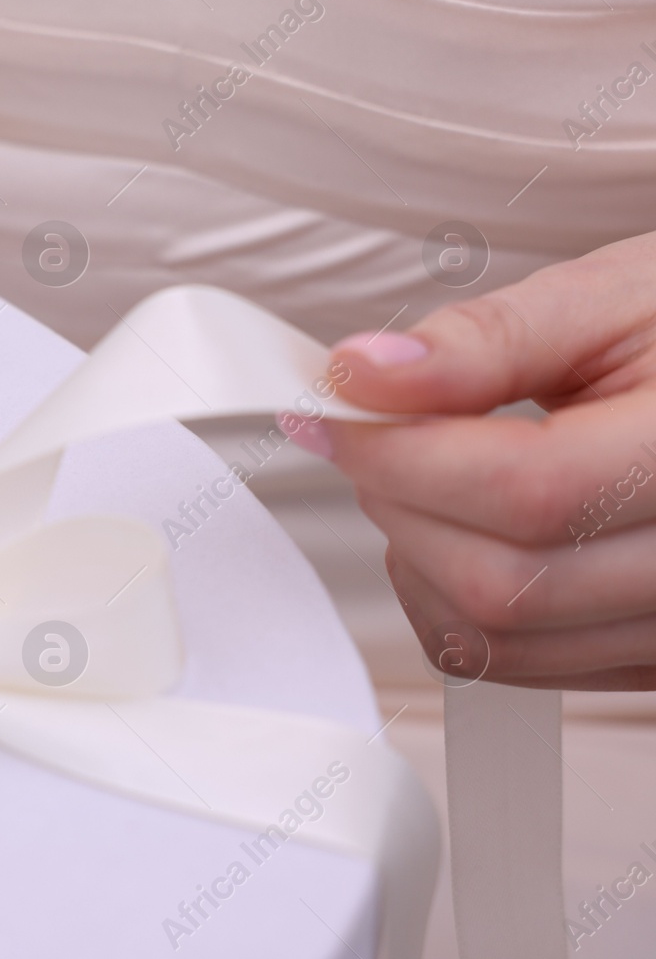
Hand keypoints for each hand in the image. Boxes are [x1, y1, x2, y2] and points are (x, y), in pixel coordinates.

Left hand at [294, 230, 655, 689]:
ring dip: (417, 560)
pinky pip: (518, 664)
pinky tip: (457, 530)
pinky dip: (453, 603)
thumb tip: (366, 374)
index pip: (530, 492)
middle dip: (403, 503)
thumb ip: (485, 340)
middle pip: (504, 584)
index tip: (334, 409)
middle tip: (377, 431)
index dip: (404, 453)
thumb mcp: (614, 294)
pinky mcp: (652, 657)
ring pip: (500, 642)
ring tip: (423, 472)